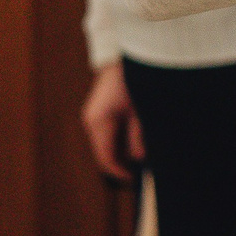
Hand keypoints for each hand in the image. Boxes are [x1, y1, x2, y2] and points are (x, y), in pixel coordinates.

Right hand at [81, 62, 141, 180]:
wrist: (124, 56)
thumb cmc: (134, 82)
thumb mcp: (141, 112)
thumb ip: (138, 137)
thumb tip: (139, 158)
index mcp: (99, 123)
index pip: (106, 158)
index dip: (120, 171)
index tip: (134, 178)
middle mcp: (92, 122)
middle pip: (105, 152)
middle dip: (122, 162)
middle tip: (142, 168)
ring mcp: (93, 116)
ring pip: (106, 143)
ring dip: (122, 150)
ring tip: (143, 152)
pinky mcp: (98, 111)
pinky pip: (108, 132)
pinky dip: (120, 138)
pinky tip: (136, 137)